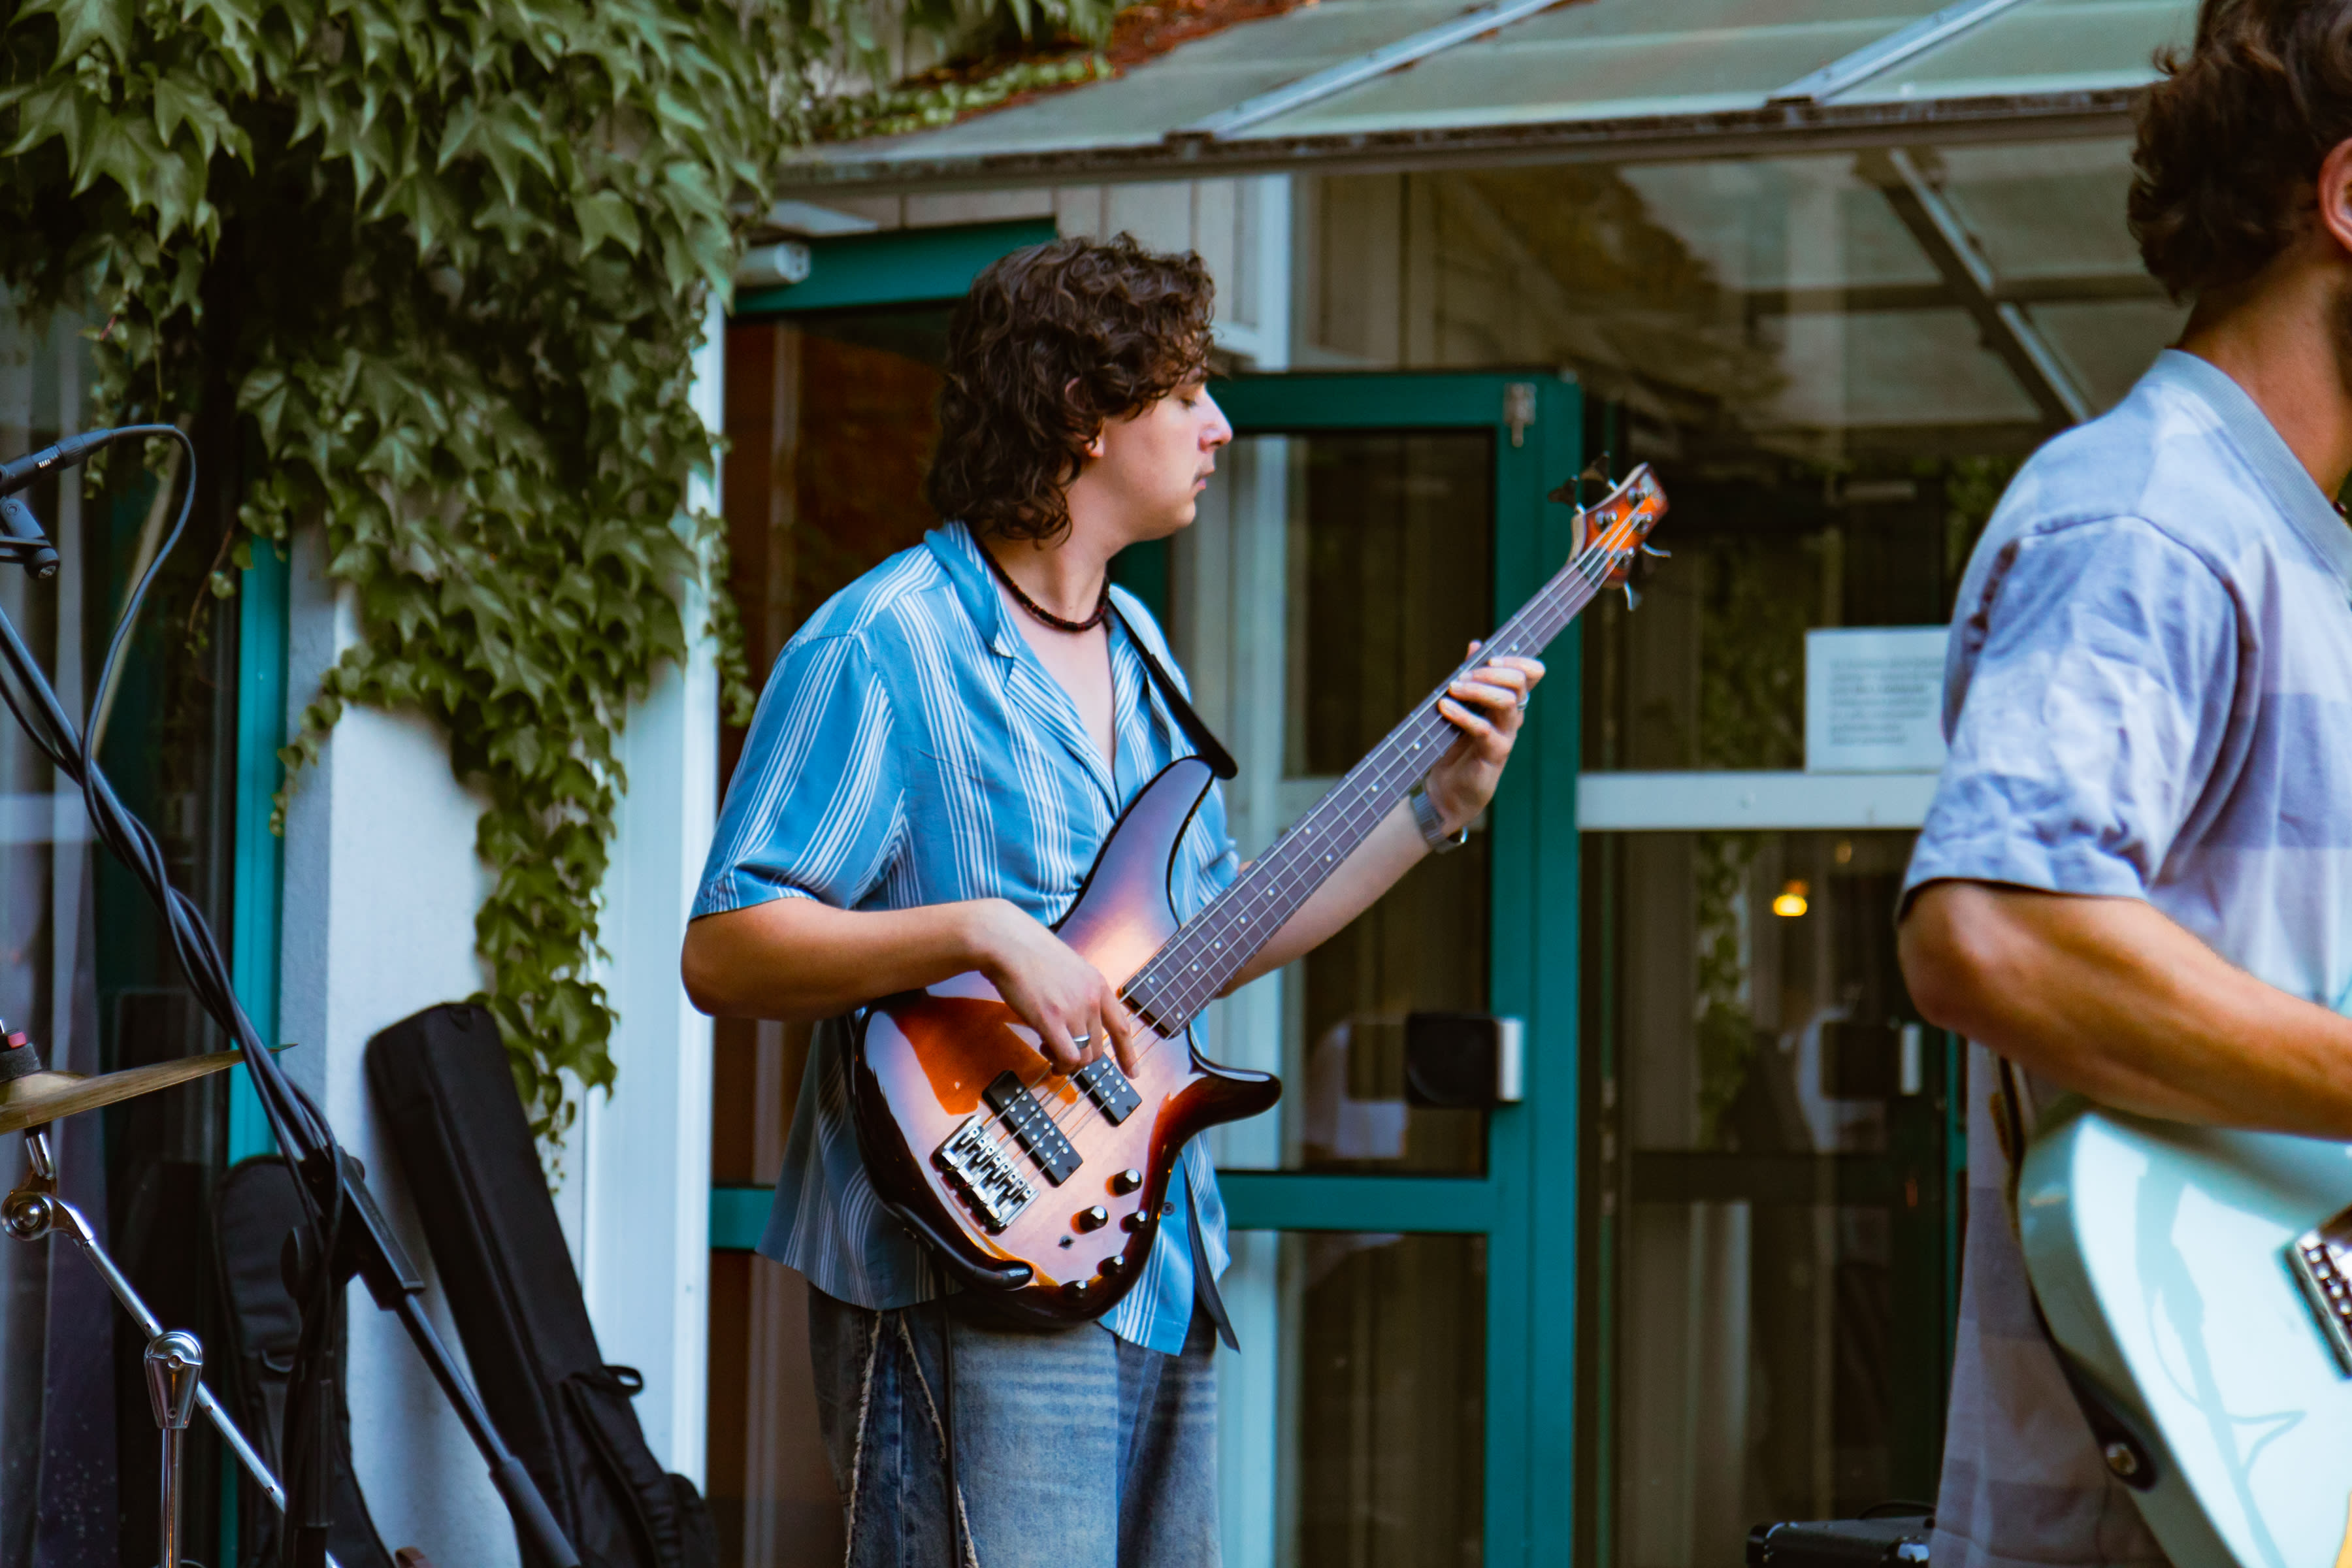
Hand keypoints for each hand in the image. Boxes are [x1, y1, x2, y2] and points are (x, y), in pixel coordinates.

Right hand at [964, 899, 1137, 1074]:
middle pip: (1097, 1048)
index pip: (1121, 1027)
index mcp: (1097, 985)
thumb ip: (1078, 993)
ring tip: (1047, 1047)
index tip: (1133, 1073)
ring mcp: (1073, 1010)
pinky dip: (1058, 1062)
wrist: (1008, 943)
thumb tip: (1077, 1021)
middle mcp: (1091, 999)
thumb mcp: (1070, 970)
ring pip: (1083, 1057)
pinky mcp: (1051, 1020)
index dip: (1128, 1054)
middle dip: (1080, 1057)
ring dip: (1066, 1061)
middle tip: (1058, 1050)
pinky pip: (1067, 1057)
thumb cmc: (1031, 954)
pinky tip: (1044, 1048)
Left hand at [1422, 642, 1544, 835]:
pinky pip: (1483, 728)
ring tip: (1453, 689)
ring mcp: (1506, 737)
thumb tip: (1476, 644)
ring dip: (1479, 689)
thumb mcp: (1461, 707)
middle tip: (1463, 676)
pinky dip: (1462, 714)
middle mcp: (1512, 718)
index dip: (1518, 660)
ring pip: (1508, 702)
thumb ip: (1471, 677)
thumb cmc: (1454, 748)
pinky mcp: (1493, 755)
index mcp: (1509, 703)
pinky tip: (1444, 708)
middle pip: (1520, 683)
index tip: (1491, 656)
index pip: (1531, 674)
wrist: (1445, 792)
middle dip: (1490, 672)